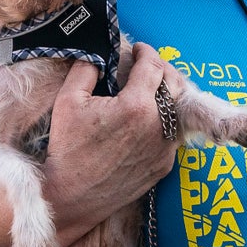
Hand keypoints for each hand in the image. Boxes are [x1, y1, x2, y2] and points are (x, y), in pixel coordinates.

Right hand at [45, 46, 180, 215]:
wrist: (72, 197)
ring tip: (152, 90)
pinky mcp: (164, 166)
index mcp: (136, 106)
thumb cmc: (68, 149)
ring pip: (178, 112)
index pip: (153, 66)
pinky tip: (148, 120)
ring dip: (168, 95)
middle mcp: (158, 127)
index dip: (146, 52)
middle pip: (176, 85)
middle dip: (163, 69)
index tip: (138, 49)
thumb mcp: (68, 101)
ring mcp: (165, 149)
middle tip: (148, 65)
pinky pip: (172, 136)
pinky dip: (164, 122)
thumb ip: (86, 69)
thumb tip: (98, 54)